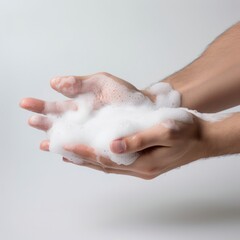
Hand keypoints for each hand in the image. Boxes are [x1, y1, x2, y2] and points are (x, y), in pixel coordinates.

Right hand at [20, 72, 153, 151]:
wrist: (144, 108)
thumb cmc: (124, 94)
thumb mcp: (101, 82)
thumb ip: (79, 82)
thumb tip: (54, 83)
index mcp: (80, 105)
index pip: (57, 106)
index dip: (41, 106)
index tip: (26, 104)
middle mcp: (82, 121)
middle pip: (59, 124)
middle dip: (44, 122)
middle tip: (31, 121)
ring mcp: (91, 134)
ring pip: (69, 138)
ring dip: (55, 140)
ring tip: (43, 143)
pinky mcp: (101, 144)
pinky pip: (85, 149)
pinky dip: (74, 152)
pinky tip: (64, 155)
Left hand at [62, 116, 209, 178]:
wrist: (202, 137)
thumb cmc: (186, 132)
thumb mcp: (165, 131)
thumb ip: (138, 140)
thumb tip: (113, 145)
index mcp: (144, 163)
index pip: (107, 160)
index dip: (85, 153)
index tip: (66, 147)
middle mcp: (140, 168)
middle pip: (104, 165)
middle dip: (81, 158)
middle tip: (60, 152)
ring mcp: (141, 166)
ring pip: (109, 164)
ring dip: (90, 159)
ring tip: (70, 154)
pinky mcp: (143, 160)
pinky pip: (117, 160)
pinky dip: (102, 157)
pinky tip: (95, 152)